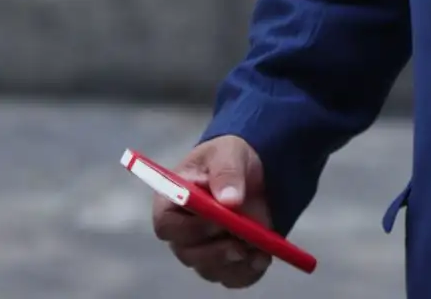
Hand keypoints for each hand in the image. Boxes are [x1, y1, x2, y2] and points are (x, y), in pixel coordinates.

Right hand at [151, 135, 274, 288]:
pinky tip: (264, 256)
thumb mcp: (228, 153)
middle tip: (243, 239)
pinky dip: (250, 270)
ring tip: (260, 244)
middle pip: (188, 255)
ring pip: (212, 269)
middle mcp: (181, 234)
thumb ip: (227, 172)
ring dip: (236, 260)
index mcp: (170, 203)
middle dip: (218, 250)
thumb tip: (230, 200)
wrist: (251, 172)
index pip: (166, 226)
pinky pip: (234, 277)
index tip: (218, 220)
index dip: (190, 228)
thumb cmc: (228, 160)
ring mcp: (201, 252)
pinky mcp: (224, 264)